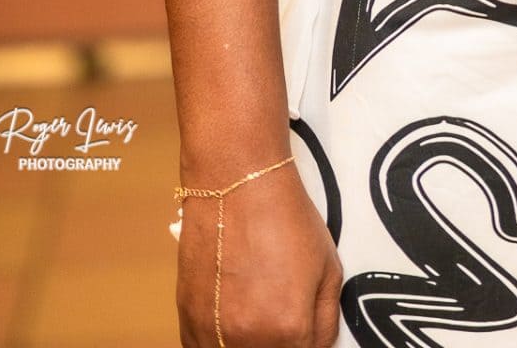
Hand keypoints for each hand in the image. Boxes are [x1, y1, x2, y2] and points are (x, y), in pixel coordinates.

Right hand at [177, 161, 342, 347]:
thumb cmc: (285, 218)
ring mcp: (213, 334)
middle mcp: (250, 340)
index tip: (300, 330)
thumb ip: (326, 320)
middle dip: (278, 343)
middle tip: (277, 316)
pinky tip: (229, 321)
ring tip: (254, 314)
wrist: (236, 185)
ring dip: (247, 344)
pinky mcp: (187, 322)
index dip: (304, 343)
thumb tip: (316, 345)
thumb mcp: (329, 268)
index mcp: (290, 329)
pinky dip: (217, 343)